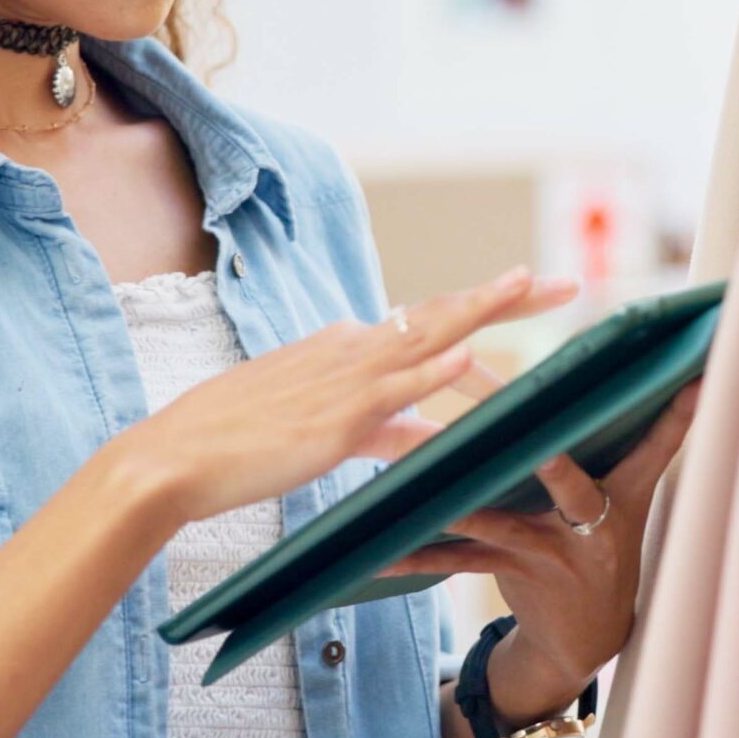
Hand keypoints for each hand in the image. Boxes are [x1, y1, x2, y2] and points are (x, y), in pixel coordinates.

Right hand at [115, 266, 580, 525]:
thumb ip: (379, 430)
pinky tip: (468, 349)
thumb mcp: (319, 432)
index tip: (528, 289)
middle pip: (441, 314)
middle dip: (506, 297)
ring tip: (531, 283)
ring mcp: (345, 381)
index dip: (481, 305)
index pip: (427, 320)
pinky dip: (433, 367)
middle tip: (564, 280)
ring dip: (482, 309)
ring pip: (428, 337)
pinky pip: (394, 390)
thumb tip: (426, 436)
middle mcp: (349, 350)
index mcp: (343, 348)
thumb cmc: (234, 446)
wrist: (173, 457)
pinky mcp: (336, 419)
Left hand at [378, 376, 704, 724]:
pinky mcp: (513, 576)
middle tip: (529, 432)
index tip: (693, 382)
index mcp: (624, 494)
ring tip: (421, 486)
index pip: (655, 448)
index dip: (675, 416)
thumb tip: (662, 375)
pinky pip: (458, 563)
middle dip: (545, 456)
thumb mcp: (625, 501)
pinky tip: (379, 551)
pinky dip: (416, 556)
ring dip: (457, 503)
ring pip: (498, 521)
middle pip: (565, 480)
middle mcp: (592, 525)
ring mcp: (552, 554)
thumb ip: (631, 441)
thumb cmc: (597, 546)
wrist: (581, 640)